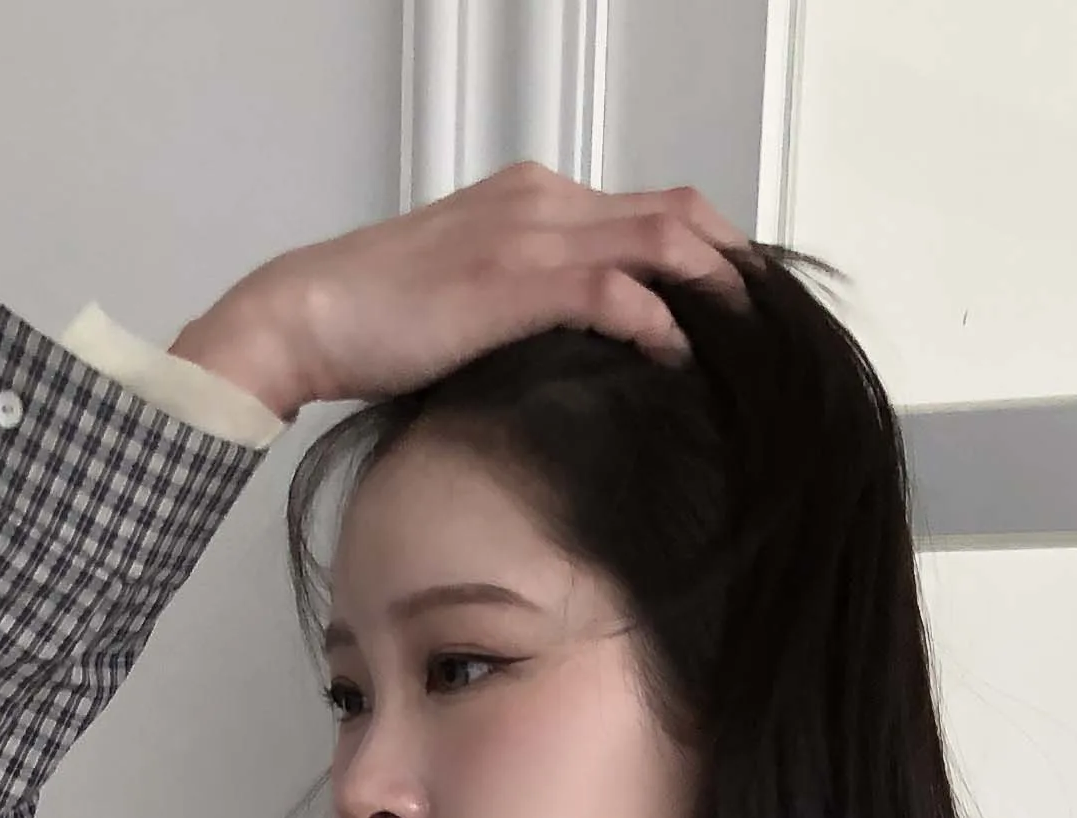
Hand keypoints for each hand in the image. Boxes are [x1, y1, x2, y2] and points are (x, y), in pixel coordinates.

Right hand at [170, 162, 753, 423]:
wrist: (305, 316)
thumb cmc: (377, 324)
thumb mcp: (473, 304)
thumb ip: (532, 308)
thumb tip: (588, 355)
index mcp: (534, 201)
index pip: (651, 209)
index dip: (711, 255)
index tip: (743, 310)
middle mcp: (541, 201)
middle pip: (676, 212)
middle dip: (734, 265)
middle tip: (771, 327)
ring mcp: (528, 235)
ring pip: (658, 238)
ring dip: (713, 287)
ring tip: (748, 343)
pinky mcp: (512, 279)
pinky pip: (612, 287)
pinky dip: (657, 321)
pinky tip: (677, 358)